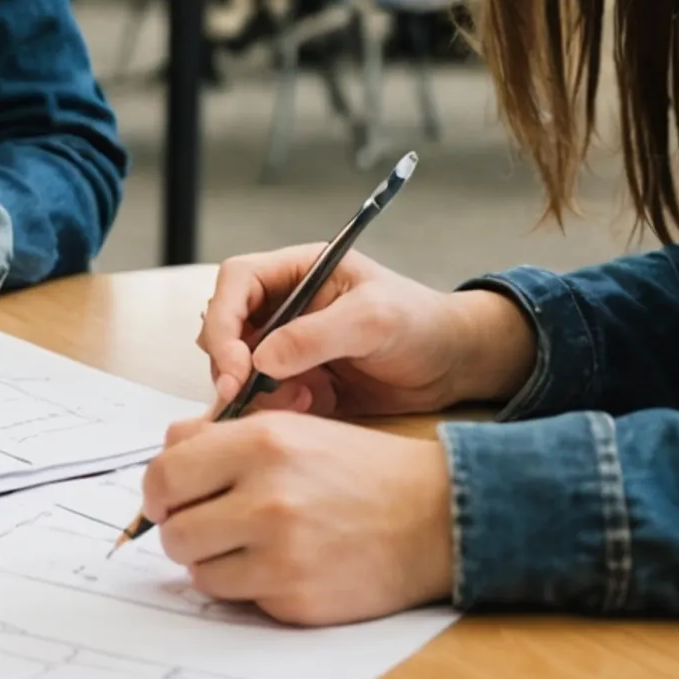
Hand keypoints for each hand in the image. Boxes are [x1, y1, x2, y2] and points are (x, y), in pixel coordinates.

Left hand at [141, 411, 453, 623]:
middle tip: (206, 527)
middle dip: (182, 531)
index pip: (165, 474)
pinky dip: (247, 587)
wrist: (434, 516)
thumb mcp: (292, 429)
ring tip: (246, 546)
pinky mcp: (296, 599)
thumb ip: (220, 436)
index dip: (156, 493)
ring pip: (198, 571)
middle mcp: (267, 497)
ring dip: (212, 562)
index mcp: (261, 443)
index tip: (163, 501)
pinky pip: (237, 599)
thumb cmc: (359, 470)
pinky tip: (279, 566)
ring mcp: (281, 554)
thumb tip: (166, 447)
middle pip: (174, 531)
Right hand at [198, 246, 534, 418]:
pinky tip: (313, 406)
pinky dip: (276, 408)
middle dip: (231, 363)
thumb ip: (316, 334)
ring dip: (256, 389)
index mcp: (297, 270)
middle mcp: (284, 304)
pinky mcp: (298, 381)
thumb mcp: (373, 319)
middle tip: (245, 394)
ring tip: (303, 399)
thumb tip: (261, 357)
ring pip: (240, 367)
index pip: (236, 281)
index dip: (223, 319)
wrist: (455, 365)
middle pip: (226, 327)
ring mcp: (289, 345)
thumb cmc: (421, 323)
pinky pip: (265, 396)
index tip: (235, 362)